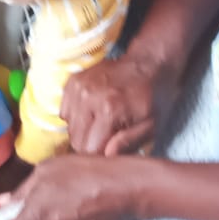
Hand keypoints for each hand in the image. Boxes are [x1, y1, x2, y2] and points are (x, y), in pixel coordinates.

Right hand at [61, 52, 180, 155]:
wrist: (149, 64)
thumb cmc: (154, 97)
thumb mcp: (151, 125)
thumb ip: (128, 142)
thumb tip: (106, 155)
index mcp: (109, 110)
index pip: (88, 149)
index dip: (100, 156)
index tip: (111, 151)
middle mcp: (88, 97)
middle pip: (75, 139)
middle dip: (91, 144)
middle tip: (108, 138)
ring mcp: (78, 87)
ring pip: (68, 127)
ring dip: (83, 130)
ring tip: (102, 123)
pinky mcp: (73, 81)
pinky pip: (64, 111)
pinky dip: (76, 117)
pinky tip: (93, 112)